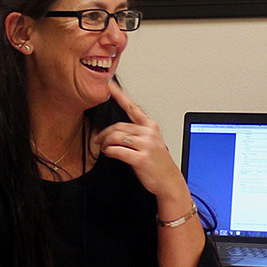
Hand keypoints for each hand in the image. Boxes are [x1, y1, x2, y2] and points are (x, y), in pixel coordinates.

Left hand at [90, 81, 185, 198]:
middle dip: (104, 133)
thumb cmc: (159, 163)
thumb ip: (138, 132)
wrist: (169, 182)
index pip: (132, 107)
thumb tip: (115, 131)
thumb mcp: (152, 142)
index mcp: (151, 126)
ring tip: (103, 148)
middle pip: (118, 126)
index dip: (119, 95)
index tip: (109, 85)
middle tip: (98, 139)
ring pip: (116, 137)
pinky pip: (117, 151)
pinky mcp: (140, 158)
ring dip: (105, 143)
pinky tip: (108, 153)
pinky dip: (109, 151)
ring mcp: (146, 145)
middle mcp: (149, 133)